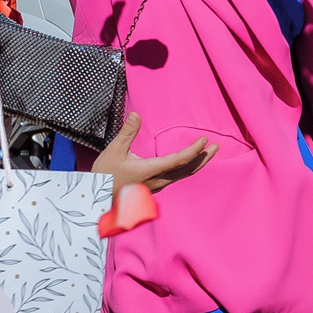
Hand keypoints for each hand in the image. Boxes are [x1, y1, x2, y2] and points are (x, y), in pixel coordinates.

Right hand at [91, 112, 214, 190]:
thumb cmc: (104, 174)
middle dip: (203, 158)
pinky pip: (177, 177)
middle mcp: (157, 180)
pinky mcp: (154, 187)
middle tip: (216, 147)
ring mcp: (157, 186)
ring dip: (197, 163)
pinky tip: (190, 162)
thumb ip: (127, 132)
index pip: (179, 160)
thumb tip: (136, 114)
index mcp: (150, 171)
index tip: (204, 140)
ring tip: (209, 152)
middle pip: (187, 170)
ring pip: (183, 175)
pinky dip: (188, 168)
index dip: (193, 150)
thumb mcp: (113, 151)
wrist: (95, 198)